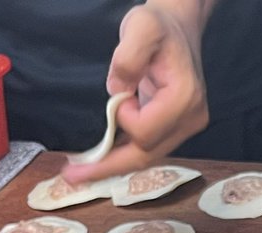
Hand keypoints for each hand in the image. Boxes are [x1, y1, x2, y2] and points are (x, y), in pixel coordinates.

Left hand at [61, 2, 208, 182]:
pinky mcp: (177, 128)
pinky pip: (149, 148)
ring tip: (80, 172)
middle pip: (147, 155)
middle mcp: (190, 120)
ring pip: (147, 157)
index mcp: (184, 98)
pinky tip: (101, 159)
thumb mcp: (141, 27)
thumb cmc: (160, 26)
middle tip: (72, 176)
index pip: (146, 130)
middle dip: (109, 167)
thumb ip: (128, 58)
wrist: (179, 27)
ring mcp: (186, 127)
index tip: (120, 92)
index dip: (123, 117)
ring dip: (114, 165)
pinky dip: (124, 155)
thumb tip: (116, 91)